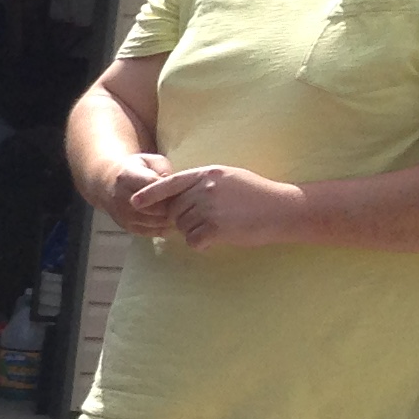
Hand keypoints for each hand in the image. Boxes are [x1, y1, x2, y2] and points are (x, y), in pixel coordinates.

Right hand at [97, 151, 178, 235]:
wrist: (108, 183)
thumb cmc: (136, 169)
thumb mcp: (150, 160)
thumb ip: (163, 169)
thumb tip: (173, 184)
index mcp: (126, 176)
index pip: (151, 185)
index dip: (169, 189)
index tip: (184, 189)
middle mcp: (121, 197)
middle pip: (153, 207)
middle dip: (172, 206)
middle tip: (188, 205)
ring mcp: (122, 214)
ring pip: (152, 221)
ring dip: (170, 220)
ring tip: (183, 214)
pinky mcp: (125, 226)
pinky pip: (148, 232)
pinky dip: (163, 229)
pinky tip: (172, 223)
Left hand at [129, 162, 308, 250]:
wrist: (284, 209)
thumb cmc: (258, 195)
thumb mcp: (229, 178)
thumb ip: (203, 184)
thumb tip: (178, 197)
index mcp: (207, 174)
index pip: (170, 183)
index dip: (150, 194)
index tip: (133, 202)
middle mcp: (205, 188)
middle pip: (175, 210)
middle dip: (185, 220)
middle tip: (212, 221)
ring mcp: (209, 207)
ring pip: (183, 227)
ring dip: (196, 232)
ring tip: (222, 226)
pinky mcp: (215, 227)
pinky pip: (193, 240)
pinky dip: (202, 244)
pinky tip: (221, 238)